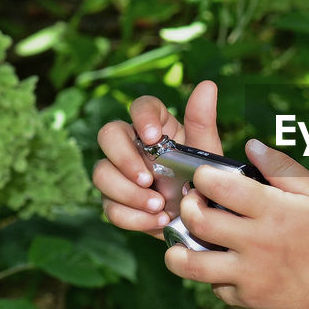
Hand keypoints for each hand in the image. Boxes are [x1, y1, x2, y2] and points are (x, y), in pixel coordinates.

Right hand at [93, 80, 221, 237]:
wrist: (202, 223)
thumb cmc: (203, 181)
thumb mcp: (207, 154)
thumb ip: (202, 121)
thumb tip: (207, 84)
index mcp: (157, 127)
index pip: (141, 106)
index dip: (142, 118)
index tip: (153, 137)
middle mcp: (133, 145)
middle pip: (108, 135)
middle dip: (123, 158)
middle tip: (148, 179)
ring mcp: (119, 173)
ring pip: (101, 173)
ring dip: (128, 193)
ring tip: (159, 206)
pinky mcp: (115, 201)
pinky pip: (109, 206)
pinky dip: (132, 217)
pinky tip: (158, 221)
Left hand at [166, 139, 308, 308]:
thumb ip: (281, 166)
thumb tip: (249, 145)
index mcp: (274, 211)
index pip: (222, 187)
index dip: (204, 176)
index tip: (206, 176)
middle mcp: (258, 243)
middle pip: (200, 222)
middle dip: (188, 206)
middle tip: (195, 202)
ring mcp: (251, 274)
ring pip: (192, 263)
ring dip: (179, 249)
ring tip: (185, 238)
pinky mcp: (249, 298)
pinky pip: (214, 286)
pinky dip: (212, 274)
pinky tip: (221, 261)